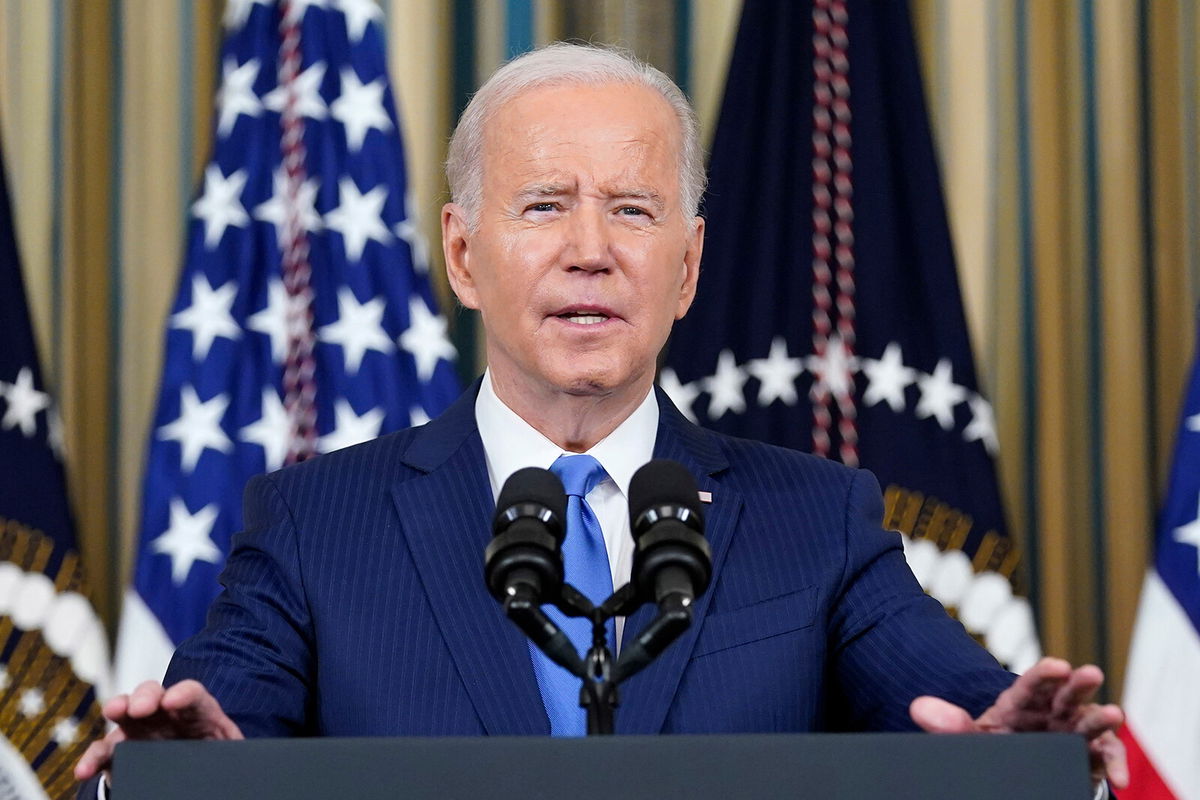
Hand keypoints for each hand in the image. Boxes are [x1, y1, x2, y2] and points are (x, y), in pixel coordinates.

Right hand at [74, 680, 243, 783]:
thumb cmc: (215, 760)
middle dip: (147, 696)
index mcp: (199, 714)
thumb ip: (228, 756)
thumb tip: (234, 770)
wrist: (198, 776)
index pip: (193, 695)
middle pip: (154, 694)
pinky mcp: (120, 754)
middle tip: (142, 707)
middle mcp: (166, 716)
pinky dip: (92, 759)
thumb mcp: (228, 756)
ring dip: (119, 709)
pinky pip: (103, 752)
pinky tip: (84, 770)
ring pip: (126, 713)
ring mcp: (141, 731)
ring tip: (115, 711)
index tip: (174, 701)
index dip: (184, 694)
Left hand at [909, 657, 1126, 791]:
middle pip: (1066, 695)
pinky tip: (1119, 776)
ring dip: (1102, 719)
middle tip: (1089, 673)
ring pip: (1089, 723)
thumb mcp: (971, 737)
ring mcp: (1071, 735)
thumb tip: (917, 708)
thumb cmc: (994, 747)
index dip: (1044, 674)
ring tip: (1114, 714)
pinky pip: (1103, 758)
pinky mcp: (1087, 758)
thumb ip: (949, 725)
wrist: (1012, 770)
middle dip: (1078, 684)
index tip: (1057, 665)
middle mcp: (1050, 714)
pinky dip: (1114, 765)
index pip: (1032, 684)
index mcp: (1020, 704)